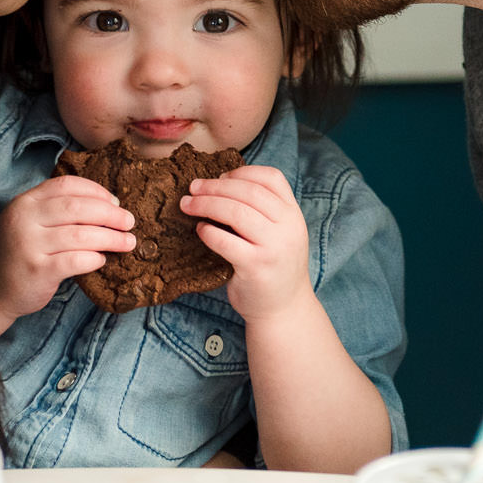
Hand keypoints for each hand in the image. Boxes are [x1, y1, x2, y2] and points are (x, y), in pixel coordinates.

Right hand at [0, 175, 135, 338]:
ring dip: (111, 238)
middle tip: (129, 222)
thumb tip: (108, 207)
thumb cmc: (18, 252)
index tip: (115, 202)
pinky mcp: (37, 271)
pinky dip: (94, 258)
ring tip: (127, 242)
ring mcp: (29, 245)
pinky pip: (75, 260)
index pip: (67, 185)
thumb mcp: (29, 222)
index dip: (96, 191)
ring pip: (81, 235)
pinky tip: (102, 260)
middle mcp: (25, 219)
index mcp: (26, 202)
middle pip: (78, 208)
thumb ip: (56, 211)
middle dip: (110, 214)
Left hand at [179, 165, 312, 322]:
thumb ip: (263, 211)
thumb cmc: (274, 267)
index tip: (220, 176)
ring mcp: (274, 247)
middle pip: (248, 191)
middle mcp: (288, 227)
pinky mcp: (256, 267)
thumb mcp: (280, 234)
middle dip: (215, 186)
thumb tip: (219, 184)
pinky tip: (200, 230)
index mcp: (294, 214)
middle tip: (192, 188)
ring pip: (235, 211)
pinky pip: (226, 241)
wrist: (284, 310)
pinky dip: (208, 232)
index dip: (242, 172)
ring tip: (187, 205)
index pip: (271, 178)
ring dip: (206, 204)